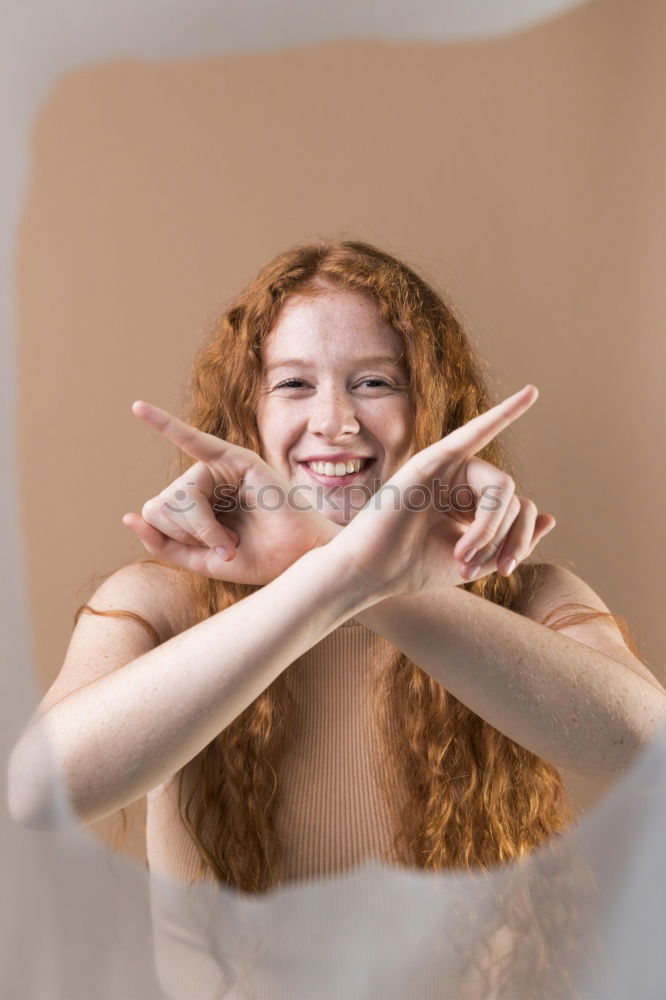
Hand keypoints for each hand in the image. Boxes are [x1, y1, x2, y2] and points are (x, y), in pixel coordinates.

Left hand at [122, 400, 335, 584]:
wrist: (299, 560)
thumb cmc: (261, 558)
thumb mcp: (203, 560)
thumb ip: (165, 545)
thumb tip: (129, 517)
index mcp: (197, 502)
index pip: (155, 512)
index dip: (175, 539)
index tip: (214, 551)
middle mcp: (207, 480)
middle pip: (162, 502)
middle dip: (188, 532)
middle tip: (225, 543)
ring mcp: (222, 467)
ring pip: (178, 494)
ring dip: (200, 525)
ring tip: (233, 536)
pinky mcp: (237, 459)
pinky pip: (195, 440)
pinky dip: (165, 424)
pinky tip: (139, 409)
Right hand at [325, 385, 555, 599]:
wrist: (372, 573)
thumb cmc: (414, 567)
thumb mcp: (476, 560)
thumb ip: (512, 540)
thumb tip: (550, 518)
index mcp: (471, 500)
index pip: (520, 508)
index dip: (520, 541)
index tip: (502, 572)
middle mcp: (461, 478)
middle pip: (514, 496)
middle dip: (507, 536)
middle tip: (481, 567)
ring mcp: (446, 467)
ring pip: (502, 485)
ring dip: (491, 527)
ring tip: (462, 555)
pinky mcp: (431, 461)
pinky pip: (473, 433)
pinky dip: (503, 414)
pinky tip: (530, 396)